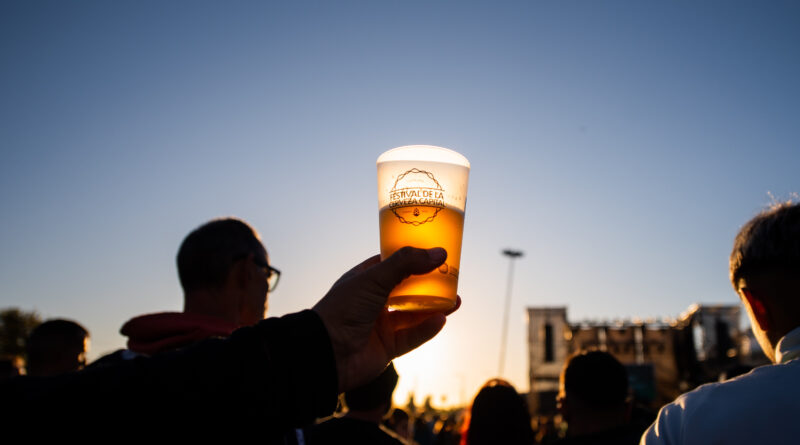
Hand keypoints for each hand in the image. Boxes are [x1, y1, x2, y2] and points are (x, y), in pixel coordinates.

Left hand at [312, 247, 459, 391]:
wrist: (326, 352)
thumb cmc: (343, 309)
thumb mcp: (374, 279)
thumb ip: (406, 264)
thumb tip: (439, 253)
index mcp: (365, 280)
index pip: (392, 264)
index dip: (413, 257)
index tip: (434, 251)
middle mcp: (373, 301)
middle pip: (407, 289)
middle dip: (429, 284)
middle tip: (451, 276)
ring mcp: (380, 325)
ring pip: (413, 314)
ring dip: (434, 307)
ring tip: (456, 299)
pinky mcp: (387, 348)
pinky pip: (412, 336)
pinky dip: (427, 329)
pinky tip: (442, 319)